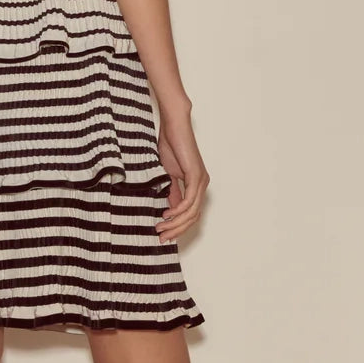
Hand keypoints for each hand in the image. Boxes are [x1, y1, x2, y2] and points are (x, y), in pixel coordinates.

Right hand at [154, 111, 207, 243]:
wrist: (173, 126)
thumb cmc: (170, 145)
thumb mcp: (168, 175)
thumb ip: (172, 192)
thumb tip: (170, 210)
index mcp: (197, 185)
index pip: (191, 213)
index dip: (178, 226)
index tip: (163, 234)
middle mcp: (203, 184)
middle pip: (193, 217)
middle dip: (176, 230)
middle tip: (161, 237)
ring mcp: (201, 180)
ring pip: (192, 212)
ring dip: (175, 223)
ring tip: (160, 228)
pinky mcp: (196, 175)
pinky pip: (190, 200)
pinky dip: (178, 210)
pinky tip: (167, 214)